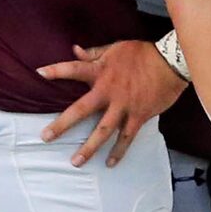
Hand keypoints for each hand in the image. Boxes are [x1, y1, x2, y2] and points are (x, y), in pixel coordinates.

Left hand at [37, 39, 187, 167]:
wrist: (171, 63)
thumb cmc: (143, 53)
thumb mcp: (116, 48)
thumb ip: (94, 52)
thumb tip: (74, 49)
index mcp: (100, 71)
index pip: (74, 69)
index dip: (56, 70)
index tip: (39, 73)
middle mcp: (108, 91)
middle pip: (80, 110)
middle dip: (62, 124)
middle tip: (45, 137)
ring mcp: (123, 106)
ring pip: (102, 131)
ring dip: (88, 148)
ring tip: (76, 162)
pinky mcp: (138, 117)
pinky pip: (126, 138)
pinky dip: (119, 152)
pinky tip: (110, 164)